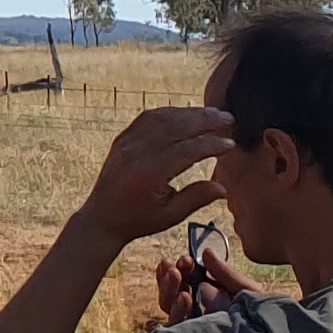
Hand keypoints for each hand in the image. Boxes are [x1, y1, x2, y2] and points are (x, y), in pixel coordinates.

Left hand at [69, 105, 234, 246]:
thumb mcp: (170, 216)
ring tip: (212, 114)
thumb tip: (223, 187)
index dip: (210, 144)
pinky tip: (186, 114)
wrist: (102, 217)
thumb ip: (196, 198)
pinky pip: (147, 118)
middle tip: (228, 118)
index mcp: (149, 172)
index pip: (186, 150)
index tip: (230, 143)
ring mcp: (127, 142)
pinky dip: (169, 113)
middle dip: (204, 120)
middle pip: (175, 127)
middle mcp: (136, 152)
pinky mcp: (123, 139)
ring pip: (162, 118)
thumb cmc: (137, 220)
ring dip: (189, 113)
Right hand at [155, 240, 259, 324]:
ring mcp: (193, 326)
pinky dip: (177, 309)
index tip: (185, 259)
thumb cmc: (262, 316)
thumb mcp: (245, 289)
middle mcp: (197, 310)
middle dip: (171, 277)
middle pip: (173, 292)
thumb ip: (224, 272)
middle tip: (173, 266)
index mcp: (209, 297)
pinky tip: (184, 296)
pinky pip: (176, 324)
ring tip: (175, 275)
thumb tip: (205, 252)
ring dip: (168, 288)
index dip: (182, 269)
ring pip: (169, 306)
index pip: (186, 281)